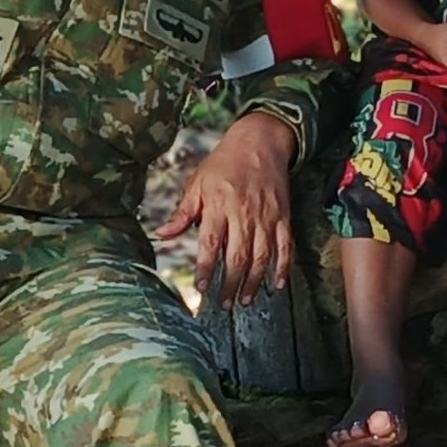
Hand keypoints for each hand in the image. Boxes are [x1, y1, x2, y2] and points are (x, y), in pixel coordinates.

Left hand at [162, 110, 294, 307]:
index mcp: (218, 206)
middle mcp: (243, 214)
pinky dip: (282, 268)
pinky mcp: (283, 217)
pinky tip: (276, 285)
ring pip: (261, 257)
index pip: (210, 244)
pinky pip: (285, 247)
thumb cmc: (223, 164)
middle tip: (223, 304)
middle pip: (236, 257)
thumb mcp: (197, 184)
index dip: (205, 269)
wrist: (260, 142)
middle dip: (229, 284)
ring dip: (253, 282)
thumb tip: (161, 235)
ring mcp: (266, 217)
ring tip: (244, 300)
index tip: (200, 288)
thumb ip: (182, 214)